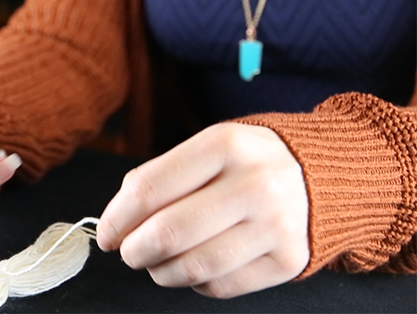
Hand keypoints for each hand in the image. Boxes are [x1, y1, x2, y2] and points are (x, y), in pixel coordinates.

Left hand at [96, 123, 308, 297]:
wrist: (325, 175)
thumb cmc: (248, 162)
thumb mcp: (210, 148)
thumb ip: (162, 179)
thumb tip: (116, 224)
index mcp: (225, 145)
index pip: (148, 188)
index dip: (116, 218)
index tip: (106, 233)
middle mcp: (254, 184)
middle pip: (167, 233)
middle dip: (135, 251)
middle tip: (130, 252)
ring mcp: (275, 225)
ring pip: (193, 267)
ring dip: (161, 271)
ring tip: (159, 261)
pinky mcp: (288, 260)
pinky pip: (221, 286)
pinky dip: (196, 282)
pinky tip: (197, 264)